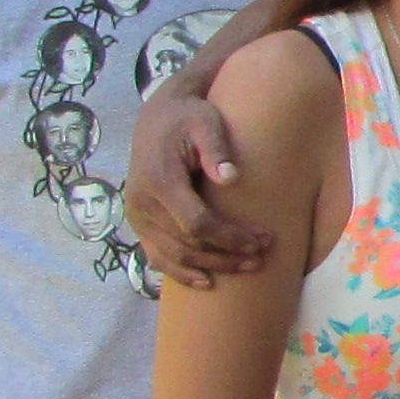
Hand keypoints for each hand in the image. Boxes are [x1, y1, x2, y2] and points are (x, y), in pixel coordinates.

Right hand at [122, 85, 273, 288]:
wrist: (157, 116)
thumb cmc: (189, 117)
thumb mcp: (206, 122)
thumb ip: (216, 148)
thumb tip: (231, 178)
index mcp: (159, 180)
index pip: (197, 223)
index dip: (230, 238)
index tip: (262, 240)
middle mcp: (142, 203)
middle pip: (188, 244)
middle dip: (227, 254)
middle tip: (261, 257)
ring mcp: (137, 216)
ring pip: (174, 256)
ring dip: (211, 267)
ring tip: (245, 268)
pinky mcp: (139, 223)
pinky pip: (156, 256)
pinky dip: (180, 272)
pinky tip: (206, 281)